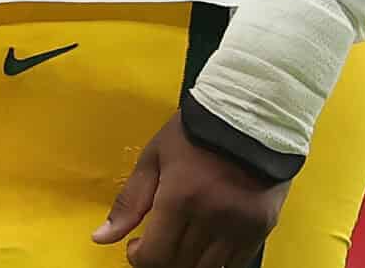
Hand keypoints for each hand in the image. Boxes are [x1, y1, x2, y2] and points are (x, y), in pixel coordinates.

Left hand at [92, 112, 285, 267]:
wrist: (250, 113)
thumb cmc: (196, 131)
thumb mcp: (154, 157)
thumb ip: (129, 201)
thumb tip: (102, 237)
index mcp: (180, 199)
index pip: (153, 258)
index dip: (139, 258)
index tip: (137, 245)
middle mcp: (211, 219)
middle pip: (178, 266)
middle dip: (162, 259)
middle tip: (159, 240)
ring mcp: (239, 226)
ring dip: (188, 261)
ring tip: (183, 239)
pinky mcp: (262, 227)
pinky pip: (235, 264)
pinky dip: (218, 260)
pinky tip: (209, 240)